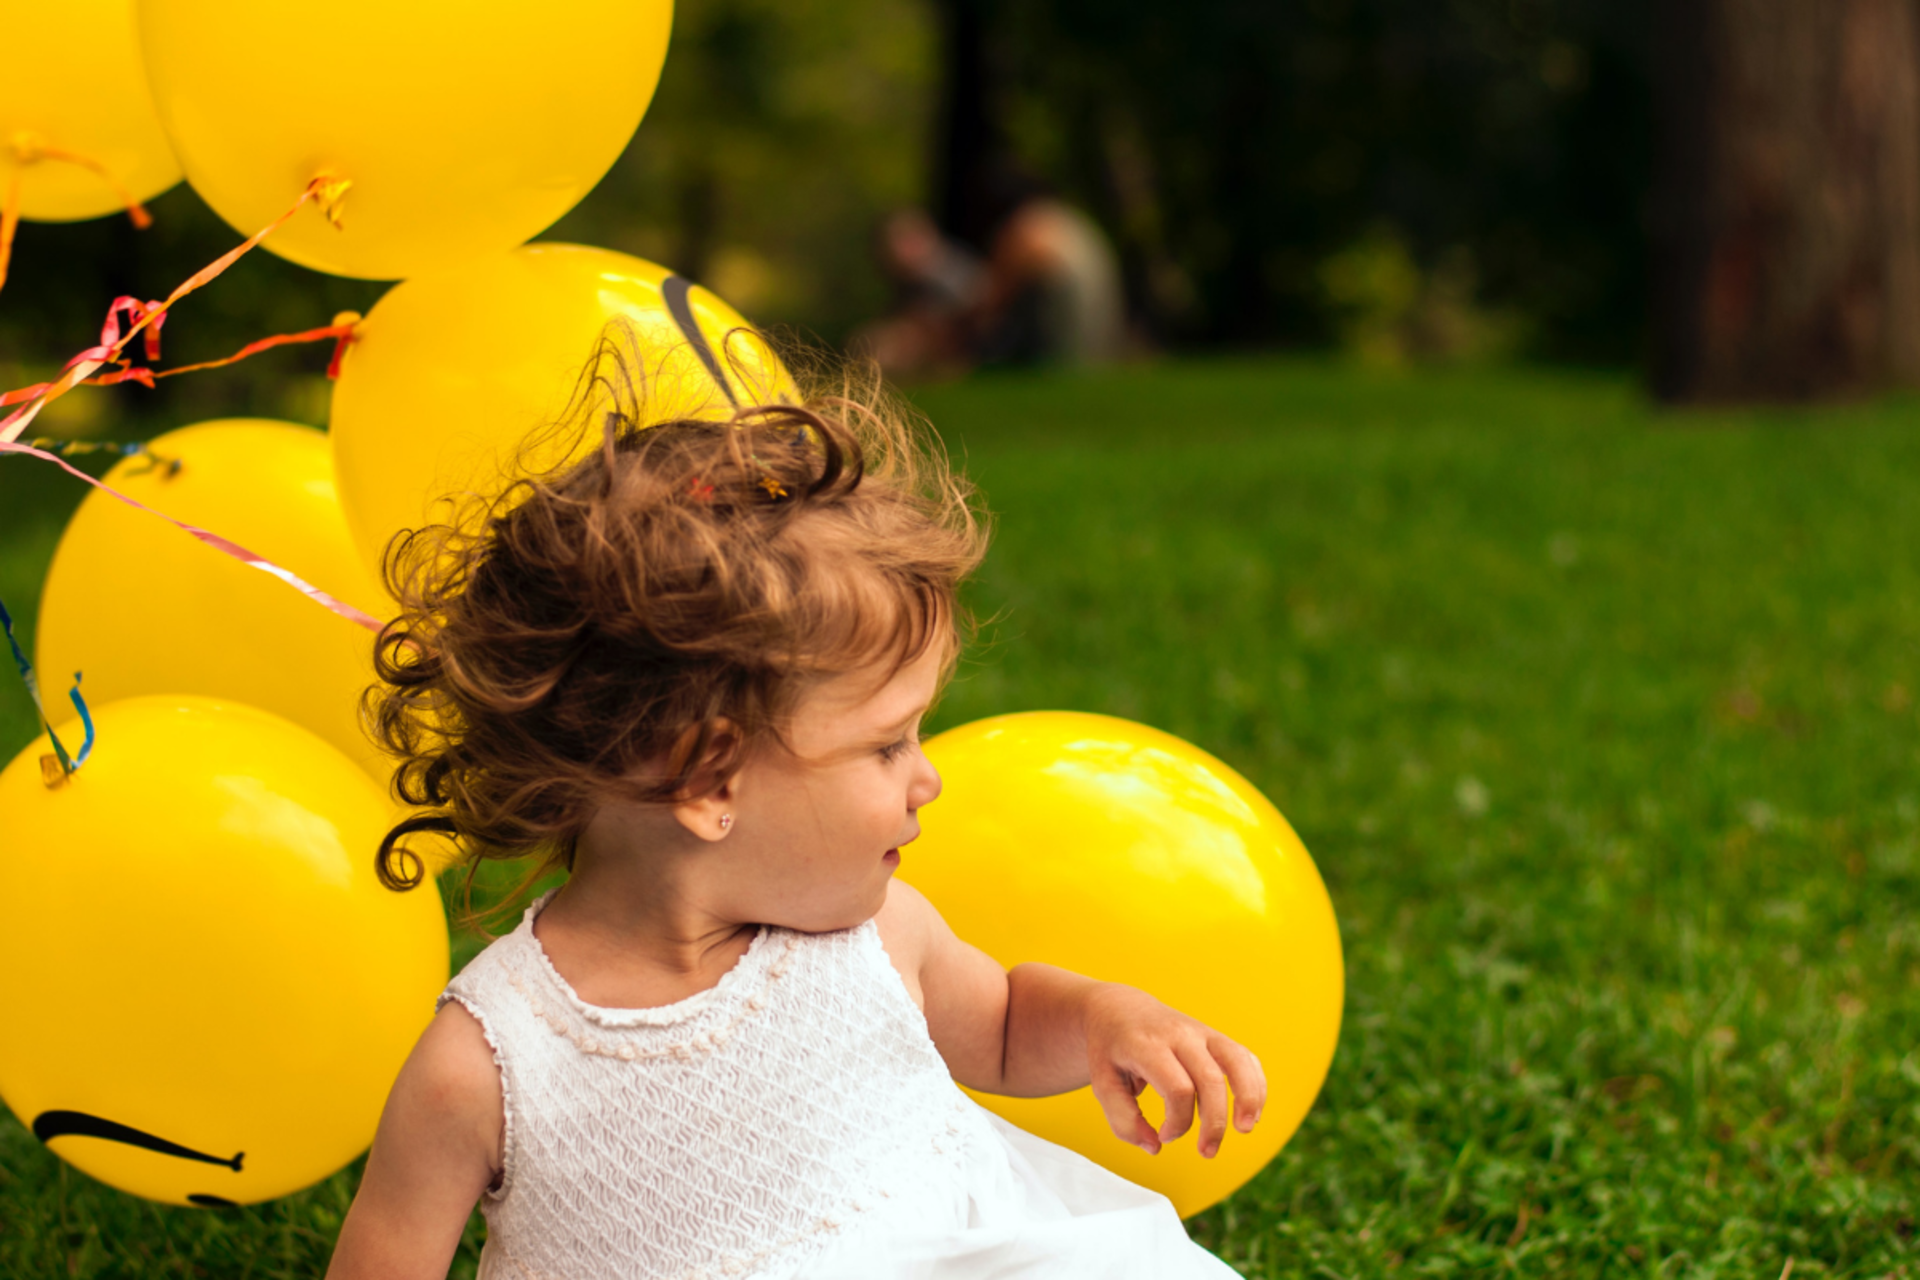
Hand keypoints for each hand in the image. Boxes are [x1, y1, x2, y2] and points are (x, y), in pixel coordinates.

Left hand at [1084, 984, 1265, 1158]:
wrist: (1118, 1009)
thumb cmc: (1111, 1050)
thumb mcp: (1102, 1084)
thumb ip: (1123, 1121)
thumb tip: (1156, 1147)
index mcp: (1148, 1045)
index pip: (1177, 1088)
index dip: (1177, 1122)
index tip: (1164, 1135)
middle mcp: (1179, 1034)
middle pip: (1210, 1079)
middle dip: (1214, 1122)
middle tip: (1207, 1152)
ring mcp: (1201, 1032)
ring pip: (1237, 1061)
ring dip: (1249, 1098)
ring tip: (1246, 1129)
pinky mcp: (1215, 1036)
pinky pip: (1245, 1057)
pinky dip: (1255, 1085)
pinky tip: (1251, 1114)